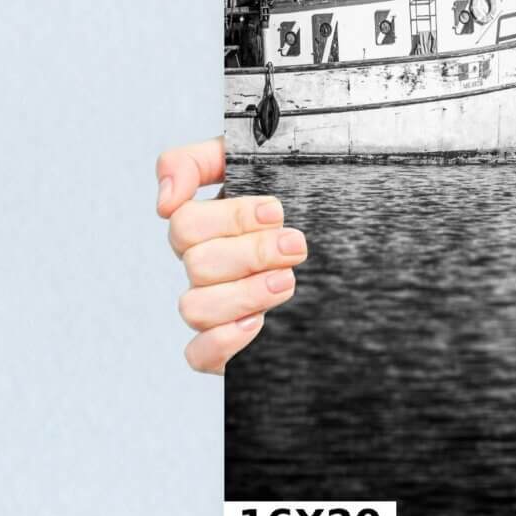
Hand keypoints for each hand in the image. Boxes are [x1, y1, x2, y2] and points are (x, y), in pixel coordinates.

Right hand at [157, 137, 305, 374]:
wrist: (350, 245)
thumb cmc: (300, 196)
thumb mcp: (257, 161)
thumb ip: (198, 162)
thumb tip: (164, 200)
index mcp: (207, 226)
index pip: (184, 223)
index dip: (230, 218)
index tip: (276, 211)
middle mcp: (205, 266)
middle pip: (197, 264)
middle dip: (252, 253)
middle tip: (295, 246)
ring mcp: (215, 307)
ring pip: (194, 308)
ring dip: (244, 294)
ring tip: (287, 281)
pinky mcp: (227, 345)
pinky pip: (198, 355)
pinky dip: (222, 341)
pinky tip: (257, 323)